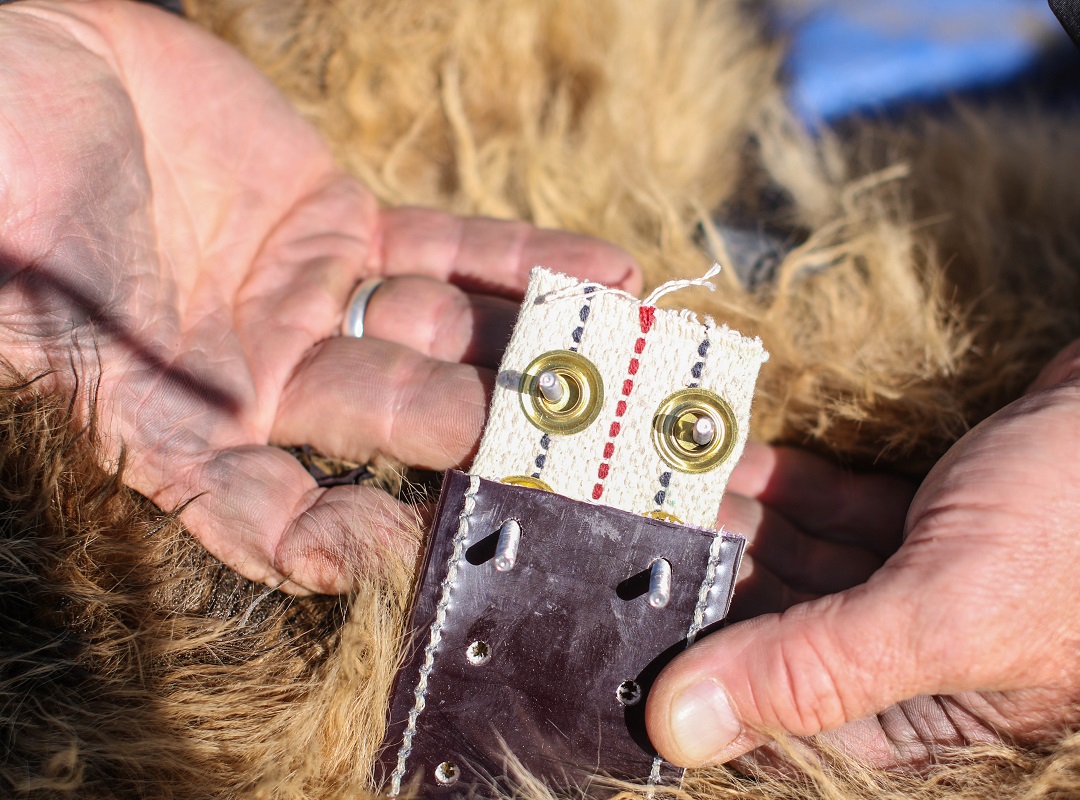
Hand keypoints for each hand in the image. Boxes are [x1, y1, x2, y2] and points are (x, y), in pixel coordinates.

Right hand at [0, 1, 638, 593]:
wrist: (13, 77)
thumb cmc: (2, 217)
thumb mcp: (56, 346)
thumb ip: (169, 451)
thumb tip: (294, 540)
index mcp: (191, 435)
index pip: (287, 517)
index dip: (355, 542)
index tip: (427, 546)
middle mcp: (265, 380)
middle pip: (406, 421)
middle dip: (502, 434)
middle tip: (595, 445)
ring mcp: (313, 295)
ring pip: (446, 334)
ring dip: (538, 348)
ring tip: (631, 361)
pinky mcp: (340, 218)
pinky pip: (448, 248)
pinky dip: (524, 264)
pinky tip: (604, 276)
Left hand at [648, 323, 1079, 767]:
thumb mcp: (942, 610)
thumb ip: (809, 671)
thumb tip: (681, 727)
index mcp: (937, 726)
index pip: (786, 728)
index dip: (705, 685)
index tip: (632, 633)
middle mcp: (925, 671)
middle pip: (784, 644)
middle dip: (716, 590)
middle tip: (643, 539)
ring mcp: (923, 595)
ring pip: (804, 576)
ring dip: (744, 531)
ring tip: (676, 490)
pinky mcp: (926, 532)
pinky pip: (838, 522)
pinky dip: (792, 496)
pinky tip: (742, 465)